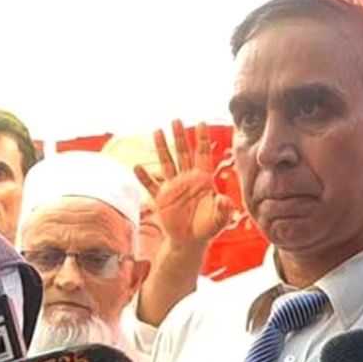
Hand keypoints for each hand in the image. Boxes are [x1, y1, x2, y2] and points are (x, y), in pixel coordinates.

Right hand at [133, 120, 233, 256]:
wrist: (190, 241)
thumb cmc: (207, 228)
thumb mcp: (219, 220)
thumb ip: (223, 209)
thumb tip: (225, 200)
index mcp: (203, 180)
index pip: (203, 155)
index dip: (202, 139)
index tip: (201, 122)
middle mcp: (187, 179)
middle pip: (183, 153)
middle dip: (180, 137)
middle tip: (176, 120)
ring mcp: (173, 187)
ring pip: (167, 163)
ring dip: (162, 147)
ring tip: (157, 131)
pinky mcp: (162, 198)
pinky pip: (151, 185)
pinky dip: (144, 177)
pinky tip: (137, 167)